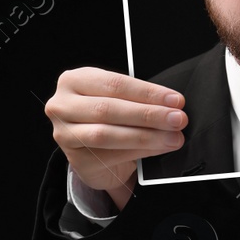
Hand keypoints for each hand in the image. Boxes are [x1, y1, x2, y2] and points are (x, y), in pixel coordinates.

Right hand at [44, 68, 188, 211]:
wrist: (95, 151)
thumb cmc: (111, 117)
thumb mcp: (121, 99)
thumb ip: (140, 99)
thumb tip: (173, 106)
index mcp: (74, 80)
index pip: (115, 84)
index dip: (148, 92)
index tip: (176, 100)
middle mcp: (62, 105)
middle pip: (109, 109)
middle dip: (149, 114)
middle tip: (178, 119)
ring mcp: (63, 133)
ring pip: (107, 134)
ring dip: (146, 136)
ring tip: (173, 137)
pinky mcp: (75, 159)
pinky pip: (111, 155)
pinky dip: (140, 151)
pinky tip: (159, 148)